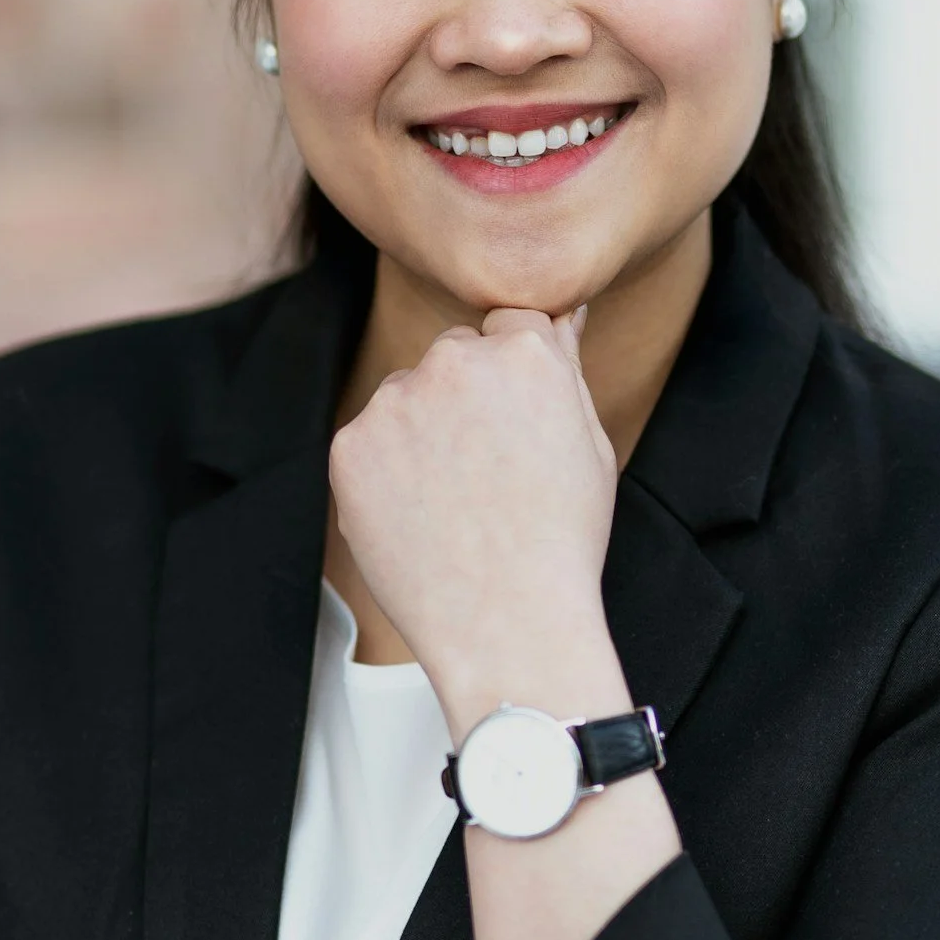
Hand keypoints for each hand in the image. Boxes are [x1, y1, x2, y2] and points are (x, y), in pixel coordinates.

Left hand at [329, 308, 620, 727]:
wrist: (506, 624)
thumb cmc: (562, 541)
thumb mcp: (590, 446)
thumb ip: (565, 370)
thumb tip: (562, 315)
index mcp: (525, 353)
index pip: (511, 325)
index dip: (516, 379)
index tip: (519, 427)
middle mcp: (455, 362)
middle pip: (453, 355)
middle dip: (466, 396)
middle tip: (488, 472)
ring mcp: (394, 402)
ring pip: (405, 397)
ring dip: (421, 431)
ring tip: (454, 505)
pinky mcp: (348, 446)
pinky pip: (367, 441)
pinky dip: (385, 472)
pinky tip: (419, 519)